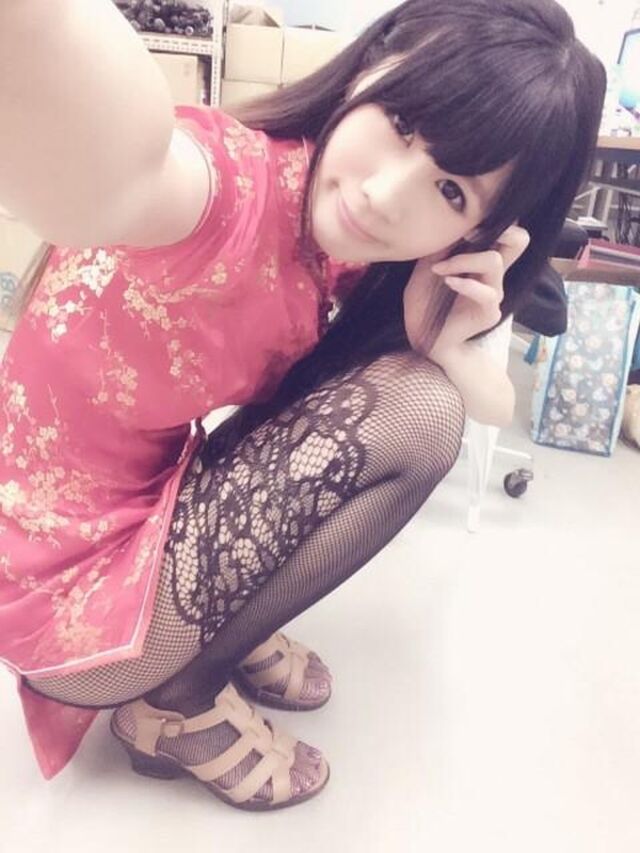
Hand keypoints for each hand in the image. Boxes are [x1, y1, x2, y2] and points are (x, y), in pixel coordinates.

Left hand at [423, 225, 529, 363]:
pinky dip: (467, 284)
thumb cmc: (423, 304)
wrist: (423, 338)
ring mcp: (493, 293)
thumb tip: (445, 225)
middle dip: (504, 229)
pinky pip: (487, 293)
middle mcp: (492, 274)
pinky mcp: (489, 312)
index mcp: (480, 261)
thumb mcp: (424, 270)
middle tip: (470, 233)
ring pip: (494, 262)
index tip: (464, 222)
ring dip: (464, 260)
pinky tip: (448, 282)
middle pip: (520, 241)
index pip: (504, 232)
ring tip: (440, 269)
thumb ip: (437, 250)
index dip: (494, 220)